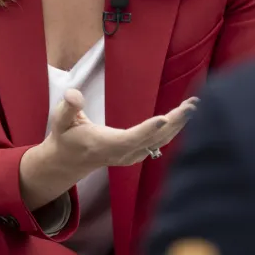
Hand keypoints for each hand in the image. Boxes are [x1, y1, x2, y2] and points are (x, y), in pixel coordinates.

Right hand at [46, 88, 197, 173]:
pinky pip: (160, 142)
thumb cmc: (65, 137)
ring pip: (161, 141)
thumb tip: (73, 94)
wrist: (69, 161)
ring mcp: (132, 156)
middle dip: (174, 123)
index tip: (164, 117)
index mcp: (104, 145)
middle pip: (153, 140)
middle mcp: (122, 153)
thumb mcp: (60, 121)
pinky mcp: (138, 153)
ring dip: (179, 124)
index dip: (146, 130)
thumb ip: (67, 108)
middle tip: (192, 105)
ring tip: (194, 104)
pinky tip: (186, 114)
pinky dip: (175, 128)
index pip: (129, 139)